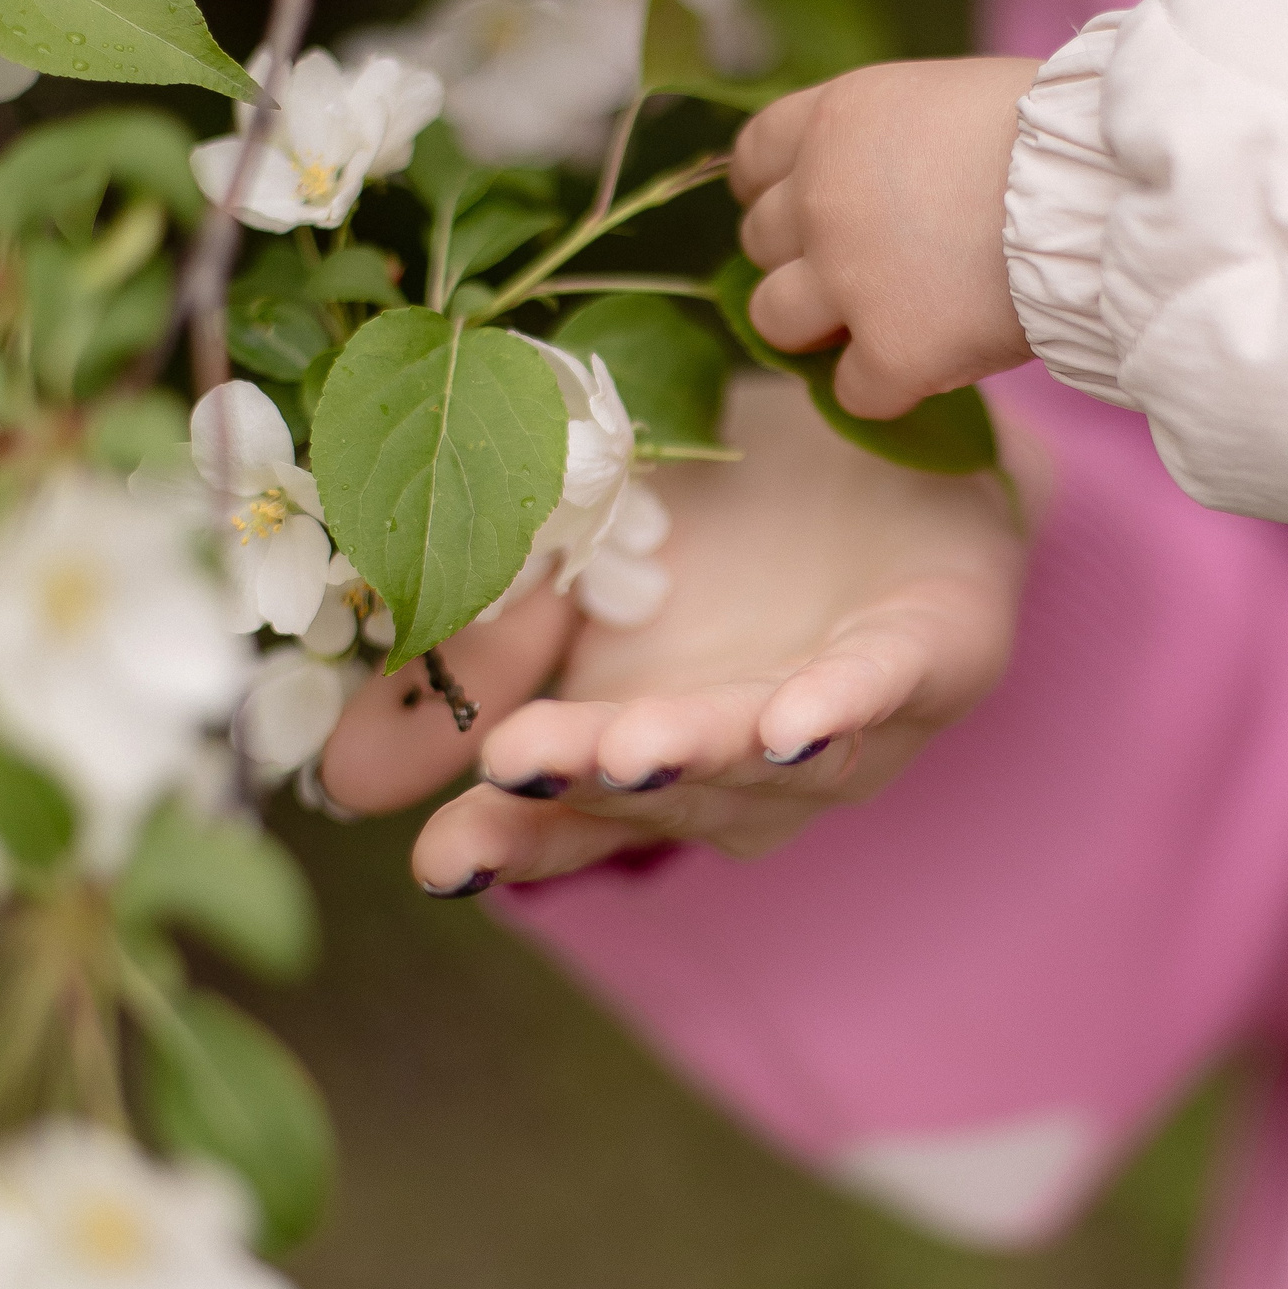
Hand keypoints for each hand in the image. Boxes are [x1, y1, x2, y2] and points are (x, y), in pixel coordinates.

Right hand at [316, 373, 1038, 893]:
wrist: (893, 428)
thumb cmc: (733, 507)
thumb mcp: (575, 554)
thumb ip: (481, 653)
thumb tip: (344, 777)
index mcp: (659, 751)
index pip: (578, 822)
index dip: (514, 843)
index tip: (440, 860)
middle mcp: (756, 764)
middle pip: (669, 793)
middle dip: (591, 785)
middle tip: (514, 768)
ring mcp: (859, 719)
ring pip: (772, 763)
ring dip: (700, 755)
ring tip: (626, 746)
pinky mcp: (944, 652)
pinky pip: (889, 689)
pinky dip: (842, 705)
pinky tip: (791, 721)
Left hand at [731, 56, 1041, 417]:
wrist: (1100, 192)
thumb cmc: (1053, 133)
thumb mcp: (947, 100)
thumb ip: (888, 141)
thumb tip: (881, 181)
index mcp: (834, 120)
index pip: (752, 160)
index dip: (774, 193)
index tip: (806, 216)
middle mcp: (821, 197)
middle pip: (758, 244)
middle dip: (802, 261)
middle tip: (864, 275)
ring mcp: (848, 279)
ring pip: (775, 323)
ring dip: (819, 331)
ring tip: (879, 328)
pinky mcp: (893, 352)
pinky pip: (852, 392)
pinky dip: (887, 387)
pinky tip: (929, 367)